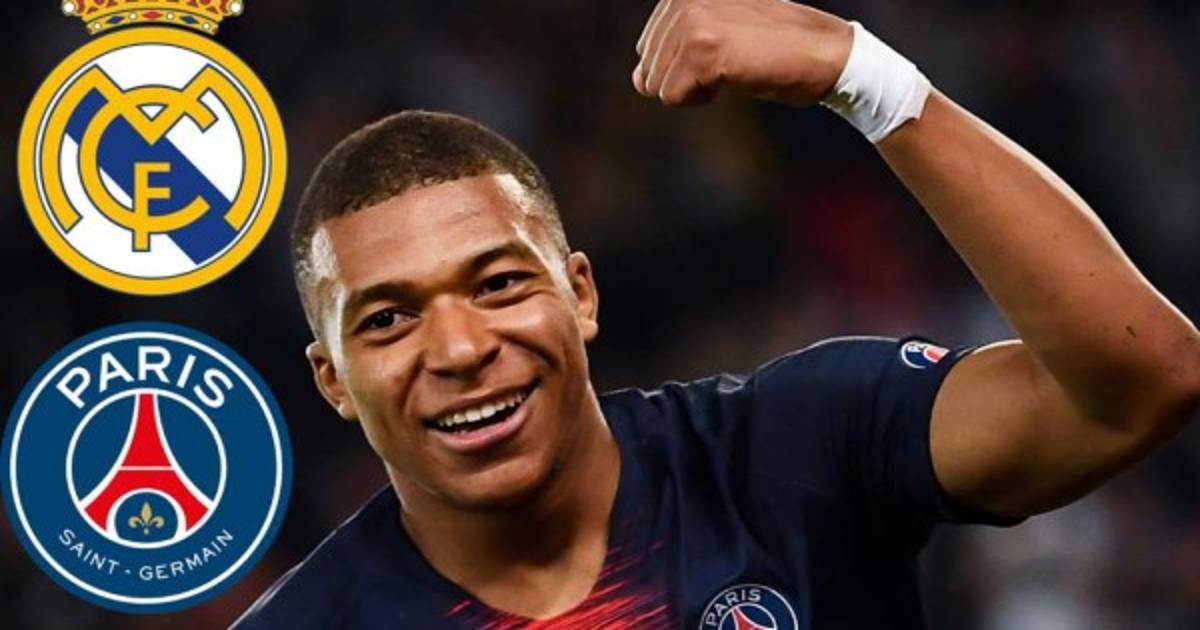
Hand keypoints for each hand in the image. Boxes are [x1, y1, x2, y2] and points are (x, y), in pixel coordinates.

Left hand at [632, 0, 851, 106]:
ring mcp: (692, 21)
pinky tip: (733, 78)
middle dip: (685, 76)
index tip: (724, 51)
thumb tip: (638, 80)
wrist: (823, 54)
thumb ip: (673, 49)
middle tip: (731, 60)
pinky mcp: (703, 50)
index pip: (647, 46)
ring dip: (695, 87)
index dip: (681, 64)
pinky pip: (673, 97)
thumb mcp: (717, 34)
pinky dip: (702, 99)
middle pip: (648, 66)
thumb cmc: (775, 47)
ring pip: (657, 84)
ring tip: (733, 65)